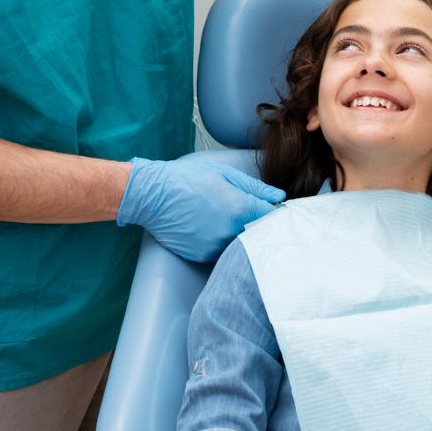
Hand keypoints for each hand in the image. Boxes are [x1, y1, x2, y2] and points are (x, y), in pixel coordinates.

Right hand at [116, 158, 284, 261]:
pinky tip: (208, 227)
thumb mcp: (224, 175)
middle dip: (260, 226)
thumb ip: (255, 188)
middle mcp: (230, 231)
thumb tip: (279, 196)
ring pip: (239, 245)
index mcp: (239, 208)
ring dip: (239, 236)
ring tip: (224, 219)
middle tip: (250, 214)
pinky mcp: (202, 256)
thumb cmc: (187, 178)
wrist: (152, 195)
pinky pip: (220, 251)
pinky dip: (220, 242)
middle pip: (258, 235)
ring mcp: (215, 247)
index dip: (277, 214)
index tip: (274, 210)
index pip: (273, 217)